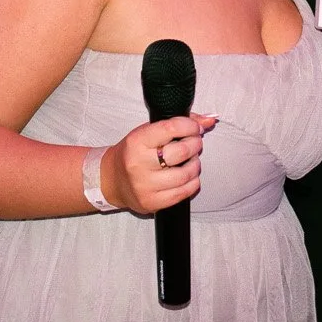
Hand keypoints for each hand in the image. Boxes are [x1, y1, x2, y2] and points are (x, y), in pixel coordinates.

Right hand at [102, 113, 216, 213]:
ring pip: (185, 174)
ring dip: (195, 164)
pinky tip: (188, 176)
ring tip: (191, 160)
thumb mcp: (148, 132)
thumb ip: (178, 123)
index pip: (170, 128)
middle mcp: (139, 164)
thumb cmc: (133, 153)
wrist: (112, 180)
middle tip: (195, 143)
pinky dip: (192, 182)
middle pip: (181, 152)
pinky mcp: (152, 202)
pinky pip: (183, 192)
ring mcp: (145, 185)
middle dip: (195, 144)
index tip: (196, 128)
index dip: (190, 126)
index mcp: (136, 142)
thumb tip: (209, 120)